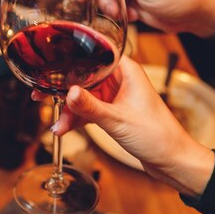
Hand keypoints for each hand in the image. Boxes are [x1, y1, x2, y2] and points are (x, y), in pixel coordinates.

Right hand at [55, 56, 214, 197]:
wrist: (173, 161)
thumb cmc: (158, 135)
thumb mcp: (118, 120)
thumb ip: (90, 106)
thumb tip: (68, 92)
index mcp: (125, 70)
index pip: (95, 52)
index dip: (73, 53)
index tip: (52, 57)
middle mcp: (119, 79)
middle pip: (84, 75)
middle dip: (63, 87)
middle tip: (41, 92)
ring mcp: (115, 95)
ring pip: (83, 95)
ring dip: (68, 108)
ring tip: (56, 122)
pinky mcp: (112, 111)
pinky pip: (87, 109)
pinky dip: (76, 118)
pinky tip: (63, 128)